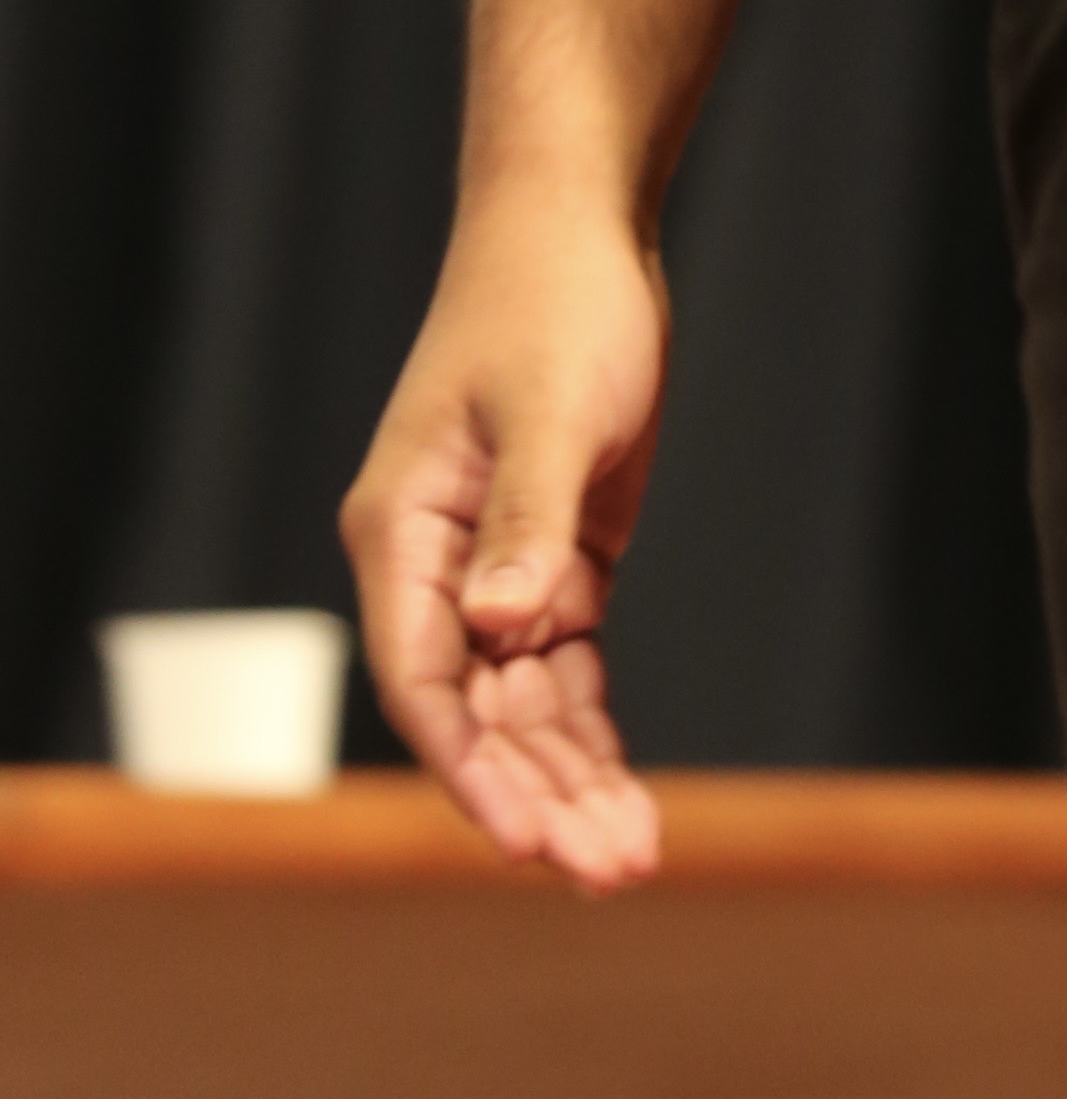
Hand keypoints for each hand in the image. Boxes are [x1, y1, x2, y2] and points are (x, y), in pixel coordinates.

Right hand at [340, 193, 670, 886]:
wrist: (578, 230)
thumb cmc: (550, 304)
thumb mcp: (545, 407)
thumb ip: (525, 519)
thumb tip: (501, 627)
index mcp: (400, 536)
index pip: (426, 683)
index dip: (474, 769)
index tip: (530, 840)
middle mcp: (436, 570)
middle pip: (479, 716)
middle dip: (542, 796)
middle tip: (614, 869)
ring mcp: (494, 572)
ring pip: (524, 708)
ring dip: (572, 780)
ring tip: (633, 858)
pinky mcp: (553, 562)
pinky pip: (564, 672)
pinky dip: (591, 732)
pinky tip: (625, 796)